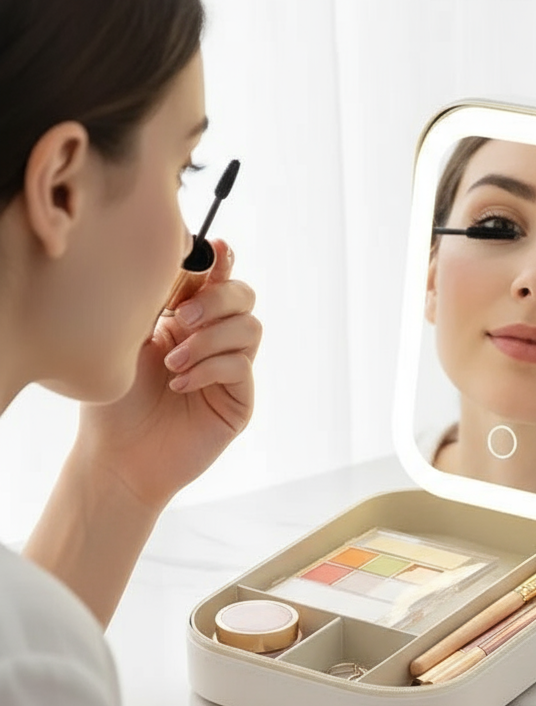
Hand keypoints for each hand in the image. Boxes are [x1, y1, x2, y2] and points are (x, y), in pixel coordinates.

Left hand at [76, 238, 260, 509]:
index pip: (215, 280)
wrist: (118, 456)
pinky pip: (241, 366)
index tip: (216, 249)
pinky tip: (180, 384)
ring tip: (173, 363)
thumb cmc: (115, 402)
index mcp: (187, 320)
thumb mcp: (129, 340)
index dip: (220, 262)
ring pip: (249, 328)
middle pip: (244, 297)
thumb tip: (185, 260)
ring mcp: (231, 371)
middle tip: (180, 316)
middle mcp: (215, 341)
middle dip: (217, 298)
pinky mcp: (239, 400)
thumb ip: (157, 300)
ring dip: (209, 339)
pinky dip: (210, 368)